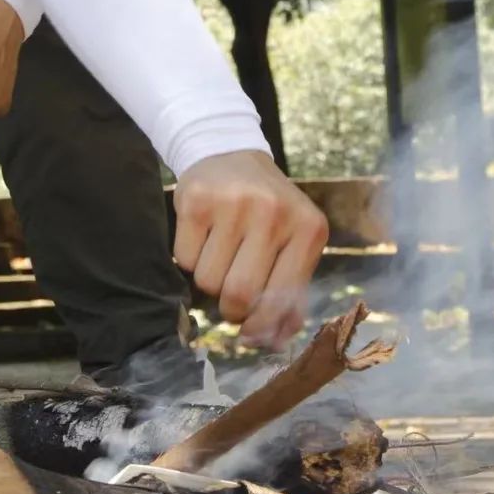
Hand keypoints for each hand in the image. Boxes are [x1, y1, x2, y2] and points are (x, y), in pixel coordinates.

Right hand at [172, 151, 328, 347]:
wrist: (229, 152)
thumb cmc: (266, 208)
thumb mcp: (292, 242)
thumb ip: (291, 293)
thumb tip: (273, 341)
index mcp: (308, 229)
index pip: (281, 301)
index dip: (261, 326)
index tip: (250, 333)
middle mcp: (274, 213)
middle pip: (239, 295)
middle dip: (231, 308)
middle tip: (231, 295)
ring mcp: (234, 204)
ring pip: (208, 281)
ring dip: (209, 281)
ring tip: (220, 255)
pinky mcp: (197, 200)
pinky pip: (185, 260)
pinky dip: (190, 259)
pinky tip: (204, 236)